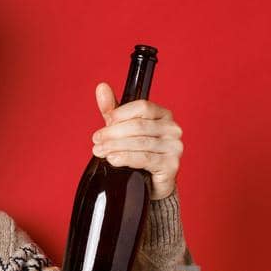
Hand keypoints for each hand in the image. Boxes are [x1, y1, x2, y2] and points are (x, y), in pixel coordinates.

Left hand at [91, 82, 182, 199]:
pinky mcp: (171, 164)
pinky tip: (113, 159)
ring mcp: (174, 147)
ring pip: (140, 142)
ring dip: (115, 146)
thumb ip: (113, 109)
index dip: (121, 114)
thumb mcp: (124, 128)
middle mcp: (172, 129)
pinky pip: (145, 158)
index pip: (142, 107)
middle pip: (139, 126)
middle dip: (113, 133)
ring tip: (100, 151)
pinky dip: (126, 158)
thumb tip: (101, 87)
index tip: (105, 122)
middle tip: (96, 139)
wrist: (152, 182)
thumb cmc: (139, 152)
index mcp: (163, 115)